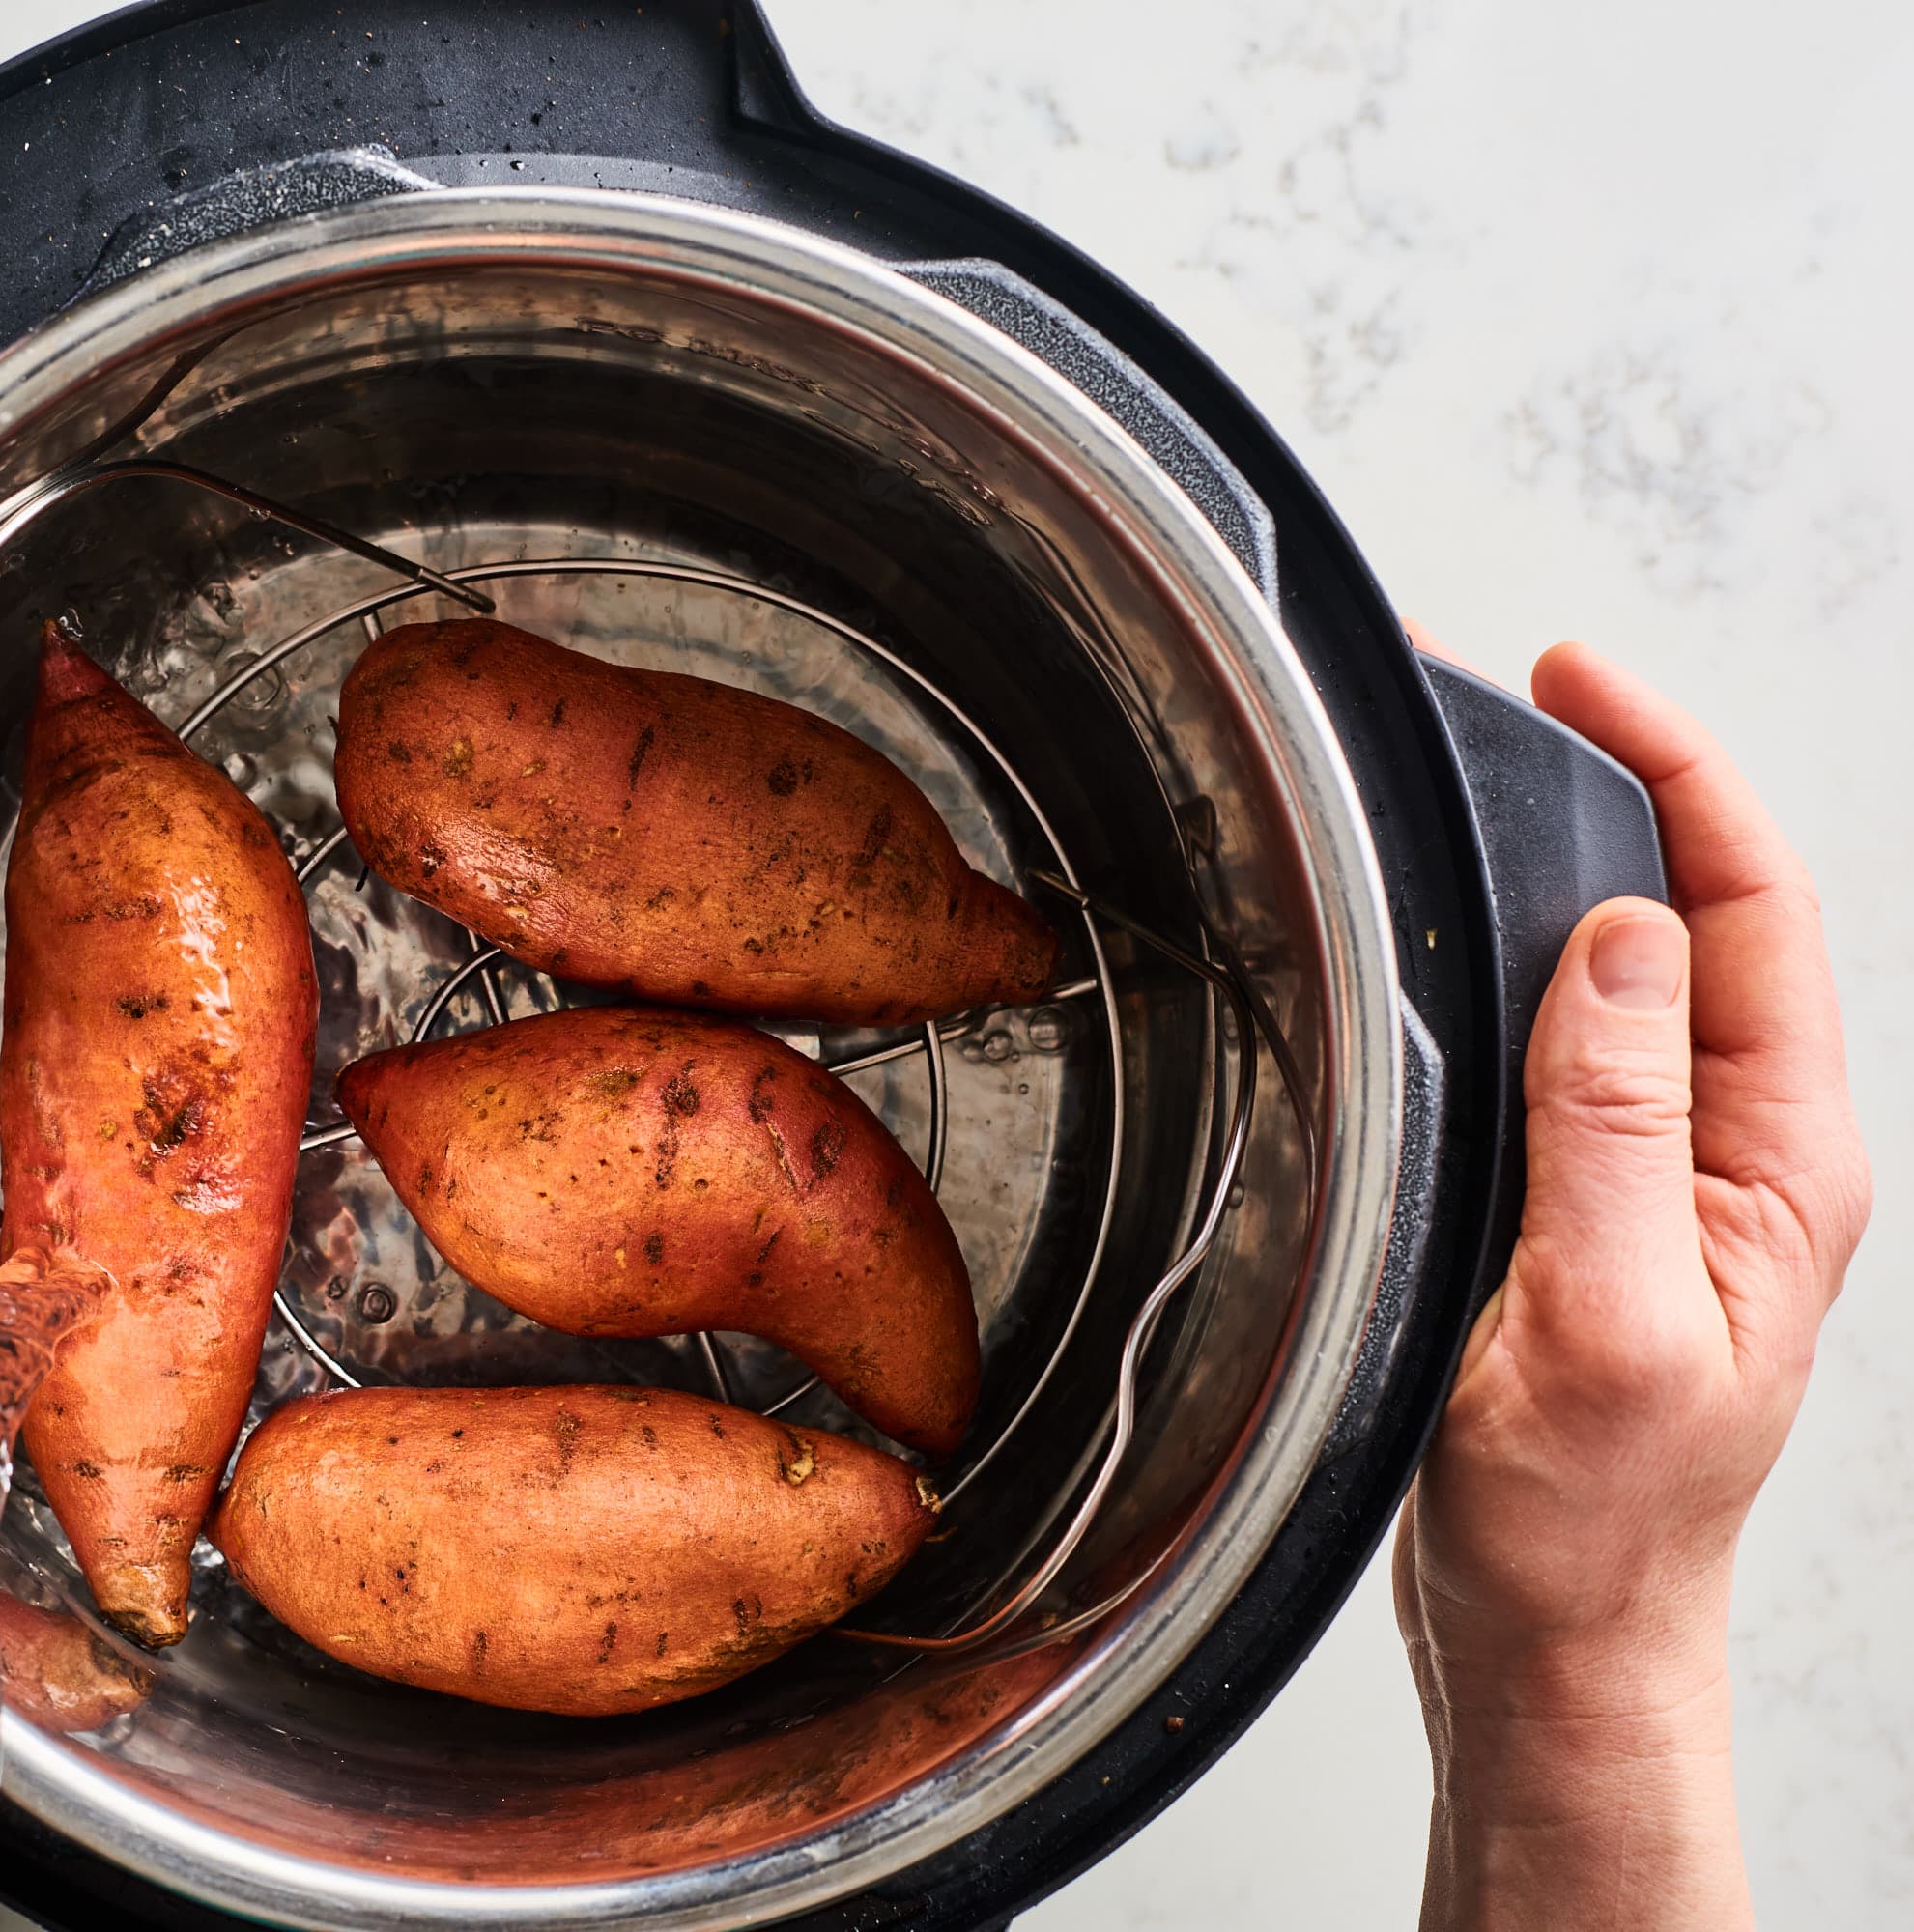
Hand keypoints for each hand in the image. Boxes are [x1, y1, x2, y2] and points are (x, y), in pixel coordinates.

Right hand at [1394, 640, 1870, 1928]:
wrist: (1556, 1645)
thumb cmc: (1590, 1527)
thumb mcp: (1602, 1325)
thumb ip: (1616, 1129)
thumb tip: (1617, 940)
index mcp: (1781, 1166)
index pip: (1750, 911)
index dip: (1673, 774)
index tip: (1578, 686)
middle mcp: (1740, 1152)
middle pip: (1700, 914)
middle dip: (1619, 783)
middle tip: (1508, 697)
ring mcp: (1668, 1175)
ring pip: (1630, 970)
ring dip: (1559, 864)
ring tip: (1478, 781)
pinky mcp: (1595, 1201)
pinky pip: (1572, 1040)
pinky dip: (1515, 958)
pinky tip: (1457, 936)